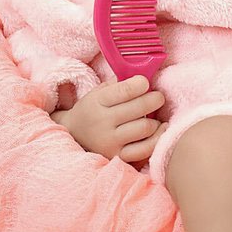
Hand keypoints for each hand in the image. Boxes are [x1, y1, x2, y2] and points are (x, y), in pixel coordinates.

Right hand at [52, 74, 166, 163]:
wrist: (74, 135)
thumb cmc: (93, 109)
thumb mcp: (99, 92)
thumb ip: (120, 83)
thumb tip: (146, 74)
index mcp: (97, 102)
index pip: (125, 90)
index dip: (142, 83)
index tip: (145, 83)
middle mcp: (102, 122)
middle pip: (140, 108)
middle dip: (155, 99)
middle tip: (158, 97)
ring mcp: (110, 142)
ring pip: (145, 128)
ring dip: (155, 121)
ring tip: (153, 117)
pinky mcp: (118, 157)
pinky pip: (146, 150)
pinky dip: (157, 139)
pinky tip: (158, 131)